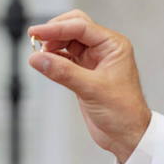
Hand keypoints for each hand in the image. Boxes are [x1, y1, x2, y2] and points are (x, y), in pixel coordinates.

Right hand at [27, 9, 151, 163]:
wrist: (127, 136)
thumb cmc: (123, 112)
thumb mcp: (91, 89)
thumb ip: (63, 72)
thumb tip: (37, 58)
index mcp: (113, 46)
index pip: (80, 27)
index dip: (56, 28)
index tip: (36, 32)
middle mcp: (104, 49)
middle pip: (74, 28)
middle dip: (54, 32)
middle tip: (35, 40)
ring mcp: (93, 60)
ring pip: (67, 42)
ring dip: (52, 45)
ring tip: (39, 55)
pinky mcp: (84, 73)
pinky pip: (65, 58)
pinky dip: (53, 58)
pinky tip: (44, 62)